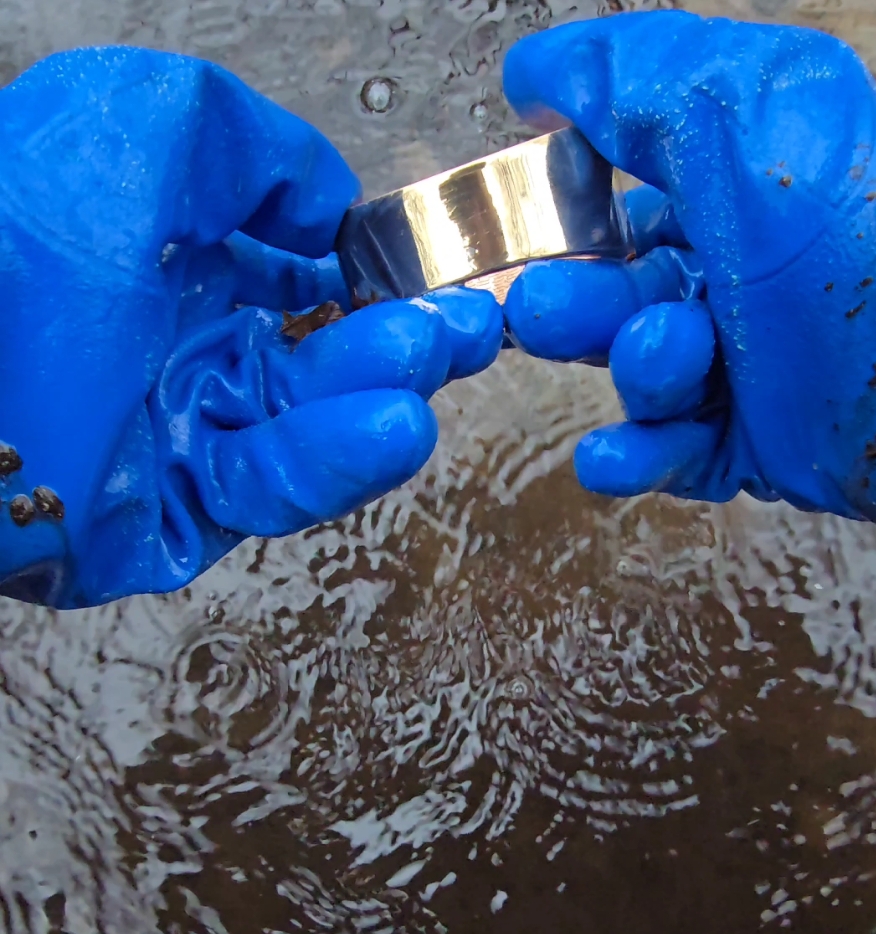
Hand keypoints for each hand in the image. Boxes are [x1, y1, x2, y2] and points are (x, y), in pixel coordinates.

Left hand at [0, 48, 501, 607]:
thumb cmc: (25, 219)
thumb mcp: (158, 119)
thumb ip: (265, 154)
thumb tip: (327, 211)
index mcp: (187, 259)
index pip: (307, 279)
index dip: (376, 275)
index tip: (433, 269)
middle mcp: (192, 346)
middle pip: (326, 359)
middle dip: (404, 339)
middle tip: (465, 324)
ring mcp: (188, 429)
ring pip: (312, 426)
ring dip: (383, 394)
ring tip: (438, 359)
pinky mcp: (180, 506)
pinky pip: (269, 484)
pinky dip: (333, 458)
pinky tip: (395, 425)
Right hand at [503, 14, 875, 574]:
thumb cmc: (857, 235)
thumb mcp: (743, 111)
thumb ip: (630, 78)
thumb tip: (536, 70)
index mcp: (736, 186)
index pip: (623, 187)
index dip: (567, 201)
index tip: (524, 208)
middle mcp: (737, 275)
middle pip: (615, 291)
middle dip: (573, 301)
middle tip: (541, 307)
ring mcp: (744, 366)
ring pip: (641, 374)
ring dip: (633, 368)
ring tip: (667, 354)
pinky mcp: (750, 446)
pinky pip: (670, 455)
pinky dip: (632, 458)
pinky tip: (605, 457)